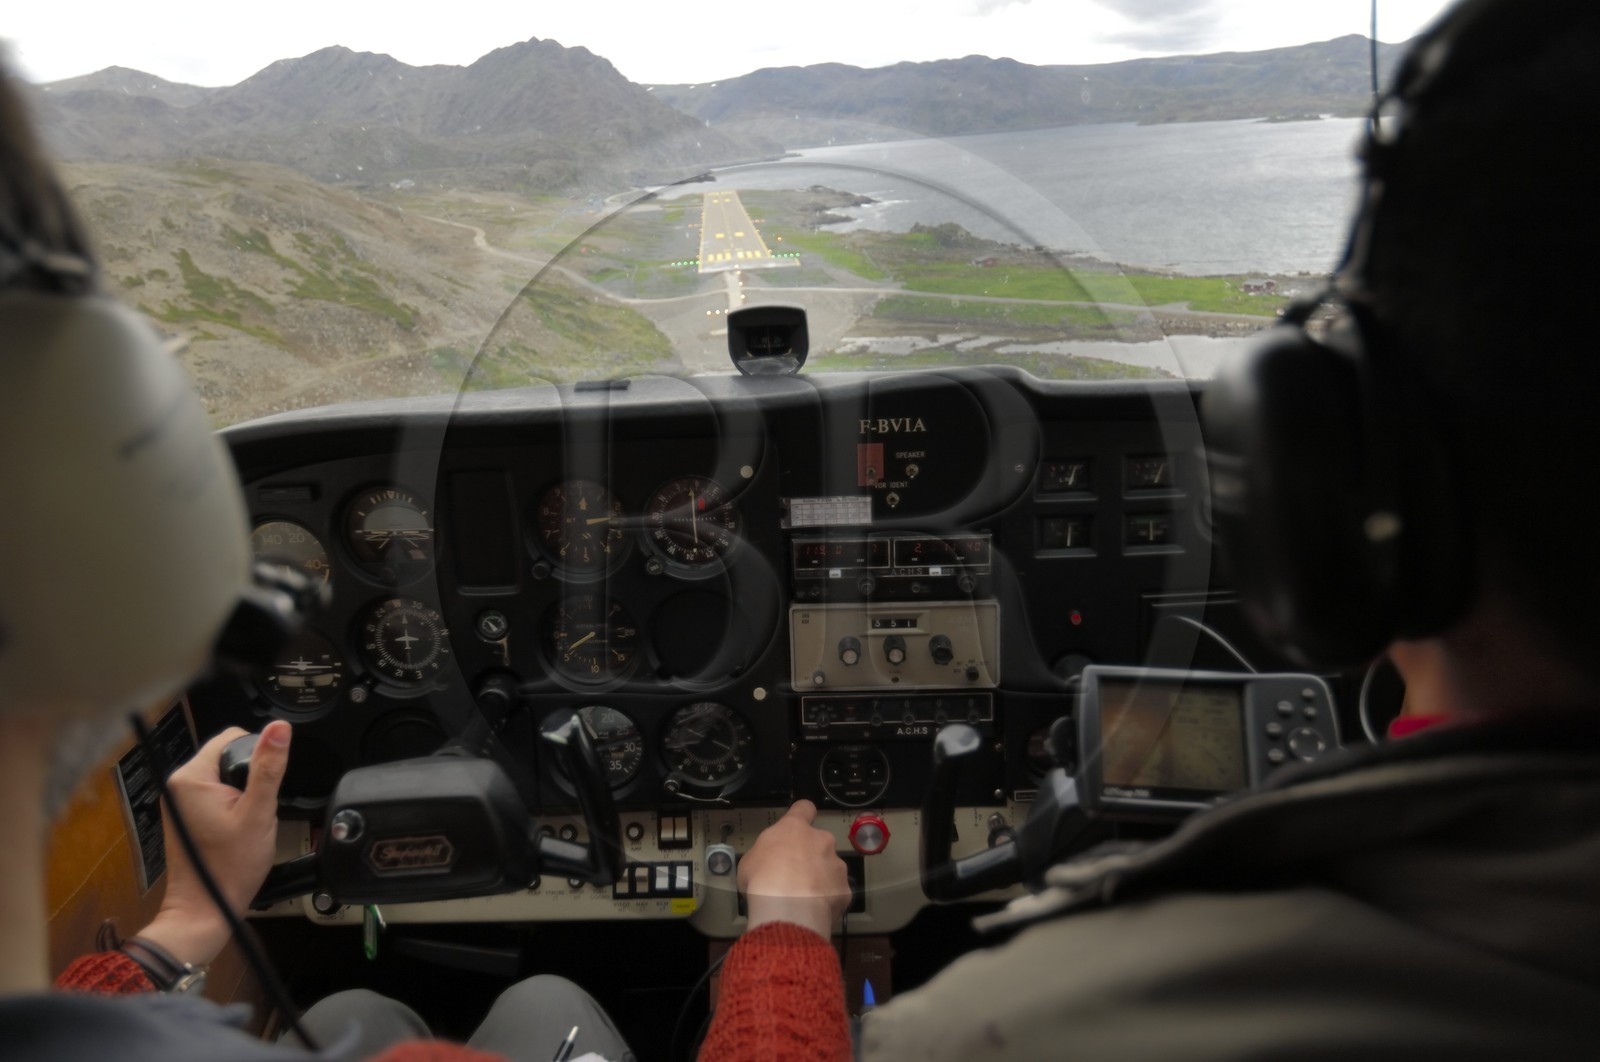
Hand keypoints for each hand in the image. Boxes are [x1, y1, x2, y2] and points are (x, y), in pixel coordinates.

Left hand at [136, 720, 290, 967]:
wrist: (206, 908)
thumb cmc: (229, 868)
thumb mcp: (259, 812)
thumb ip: (269, 766)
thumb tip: (279, 728)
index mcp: (191, 777)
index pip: (231, 737)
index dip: (257, 754)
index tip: (261, 786)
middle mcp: (179, 785)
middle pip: (227, 755)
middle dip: (250, 775)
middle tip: (254, 809)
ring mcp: (179, 801)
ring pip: (224, 775)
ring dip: (241, 792)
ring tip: (244, 822)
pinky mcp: (185, 814)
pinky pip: (215, 793)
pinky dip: (231, 804)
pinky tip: (236, 828)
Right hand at [737, 800, 851, 938]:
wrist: (788, 907)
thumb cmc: (762, 878)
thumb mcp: (750, 861)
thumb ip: (766, 855)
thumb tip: (769, 864)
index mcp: (795, 828)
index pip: (804, 809)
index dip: (802, 814)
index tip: (800, 822)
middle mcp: (821, 840)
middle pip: (819, 842)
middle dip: (810, 856)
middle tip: (795, 875)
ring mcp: (836, 864)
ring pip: (830, 868)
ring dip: (820, 879)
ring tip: (803, 898)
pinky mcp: (844, 889)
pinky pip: (835, 892)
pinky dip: (827, 900)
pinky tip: (812, 910)